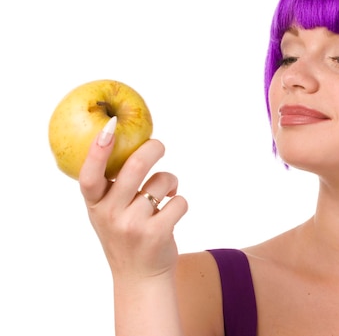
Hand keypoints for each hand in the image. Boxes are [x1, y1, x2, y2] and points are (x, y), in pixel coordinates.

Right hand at [79, 123, 187, 279]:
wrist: (140, 278)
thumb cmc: (126, 235)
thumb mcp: (107, 213)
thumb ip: (111, 187)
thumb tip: (128, 143)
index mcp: (96, 206)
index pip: (90, 176)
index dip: (97, 151)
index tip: (108, 127)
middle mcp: (111, 215)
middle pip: (135, 167)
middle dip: (153, 148)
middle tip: (158, 146)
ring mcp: (133, 225)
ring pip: (162, 181)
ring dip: (170, 182)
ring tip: (165, 195)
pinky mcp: (157, 233)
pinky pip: (180, 201)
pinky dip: (180, 202)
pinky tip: (171, 213)